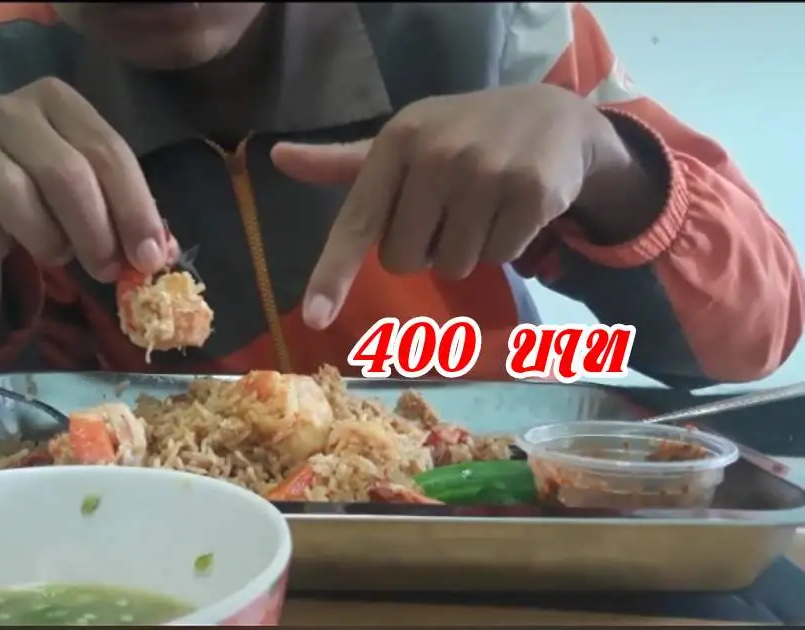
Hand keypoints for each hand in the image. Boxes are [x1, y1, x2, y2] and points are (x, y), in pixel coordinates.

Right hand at [0, 77, 173, 281]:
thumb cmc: (36, 200)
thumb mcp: (85, 198)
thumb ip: (122, 215)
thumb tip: (158, 253)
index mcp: (56, 99)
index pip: (107, 150)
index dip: (134, 208)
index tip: (149, 258)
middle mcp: (7, 108)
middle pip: (67, 173)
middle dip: (96, 232)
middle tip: (107, 270)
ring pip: (20, 199)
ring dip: (50, 242)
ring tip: (57, 253)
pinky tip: (0, 245)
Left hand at [272, 84, 616, 329]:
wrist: (554, 117)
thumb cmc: (461, 135)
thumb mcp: (403, 141)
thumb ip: (343, 162)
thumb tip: (278, 157)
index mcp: (396, 142)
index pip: (357, 222)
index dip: (333, 274)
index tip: (315, 318)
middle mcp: (437, 155)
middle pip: (404, 260)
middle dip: (423, 248)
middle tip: (447, 209)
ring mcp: (487, 173)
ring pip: (453, 266)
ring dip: (466, 249)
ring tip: (483, 205)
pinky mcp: (531, 193)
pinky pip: (499, 258)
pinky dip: (505, 245)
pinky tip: (513, 208)